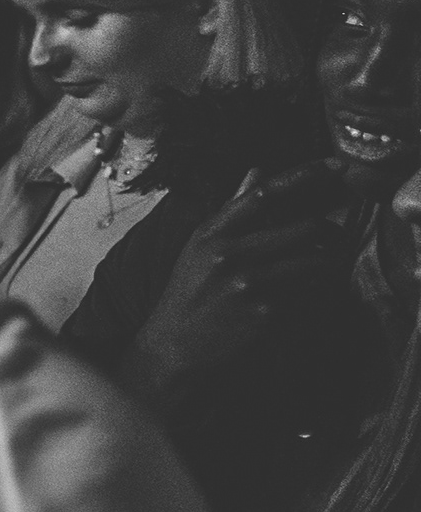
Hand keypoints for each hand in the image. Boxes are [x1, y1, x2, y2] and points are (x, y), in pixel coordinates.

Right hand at [130, 163, 349, 401]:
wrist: (174, 345)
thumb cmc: (190, 292)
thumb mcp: (201, 246)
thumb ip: (233, 209)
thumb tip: (258, 170)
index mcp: (212, 233)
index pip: (264, 195)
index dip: (304, 176)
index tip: (335, 166)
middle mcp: (228, 254)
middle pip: (304, 229)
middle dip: (329, 232)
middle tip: (336, 237)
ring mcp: (247, 284)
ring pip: (314, 263)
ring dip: (327, 265)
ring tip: (323, 268)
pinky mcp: (264, 313)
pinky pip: (308, 296)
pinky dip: (314, 295)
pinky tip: (304, 299)